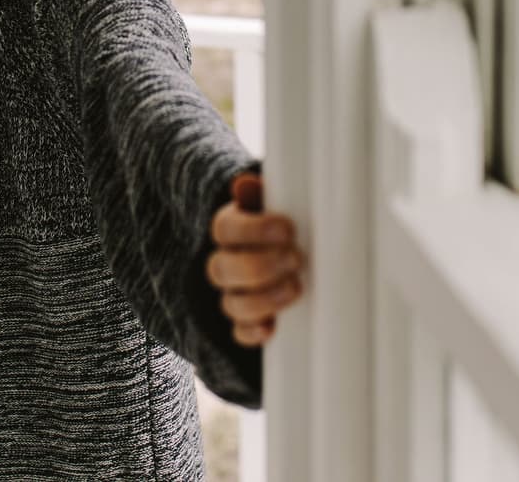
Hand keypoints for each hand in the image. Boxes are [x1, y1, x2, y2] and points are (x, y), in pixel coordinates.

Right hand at [206, 172, 305, 347]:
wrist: (284, 250)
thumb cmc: (284, 223)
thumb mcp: (274, 205)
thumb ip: (263, 195)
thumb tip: (244, 183)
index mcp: (229, 230)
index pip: (224, 229)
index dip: (253, 230)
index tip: (288, 229)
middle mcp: (224, 263)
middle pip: (222, 268)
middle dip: (260, 265)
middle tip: (296, 257)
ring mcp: (232, 295)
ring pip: (230, 303)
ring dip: (262, 298)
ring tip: (295, 287)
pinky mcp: (245, 323)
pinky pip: (239, 334)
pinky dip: (253, 333)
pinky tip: (271, 328)